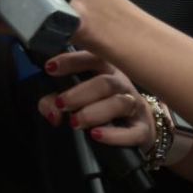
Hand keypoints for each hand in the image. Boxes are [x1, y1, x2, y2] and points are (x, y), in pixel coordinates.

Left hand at [39, 51, 154, 151]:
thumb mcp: (73, 100)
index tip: (50, 68)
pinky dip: (114, 135)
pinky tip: (96, 135)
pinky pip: (133, 132)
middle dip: (80, 93)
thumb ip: (53, 102)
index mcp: (105, 70)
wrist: (136, 129)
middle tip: (61, 104)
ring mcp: (135, 106)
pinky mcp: (143, 130)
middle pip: (105, 82)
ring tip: (75, 122)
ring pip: (119, 103)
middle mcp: (122, 84)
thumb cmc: (99, 107)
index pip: (92, 58)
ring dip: (94, 112)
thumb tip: (53, 114)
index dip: (71, 61)